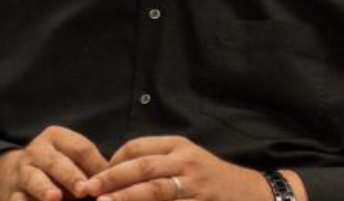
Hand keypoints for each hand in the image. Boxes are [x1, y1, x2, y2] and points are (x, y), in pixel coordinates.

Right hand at [0, 126, 108, 200]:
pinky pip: (17, 200)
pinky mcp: (12, 193)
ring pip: (34, 179)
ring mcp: (23, 172)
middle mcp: (37, 151)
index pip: (80, 148)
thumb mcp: (73, 160)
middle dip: (71, 176)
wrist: (18, 175)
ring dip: (44, 189)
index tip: (108, 181)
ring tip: (55, 198)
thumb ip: (92, 168)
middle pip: (57, 162)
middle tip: (84, 190)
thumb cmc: (59, 168)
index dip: (95, 165)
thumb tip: (115, 181)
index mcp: (56, 137)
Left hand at [83, 135, 305, 200]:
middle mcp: (186, 163)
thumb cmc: (212, 179)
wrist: (255, 195)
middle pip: (142, 168)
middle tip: (88, 190)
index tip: (97, 178)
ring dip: (126, 199)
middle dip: (112, 180)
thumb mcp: (188, 161)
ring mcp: (195, 186)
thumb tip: (116, 171)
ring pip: (154, 191)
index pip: (137, 148)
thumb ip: (158, 162)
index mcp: (179, 147)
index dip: (114, 162)